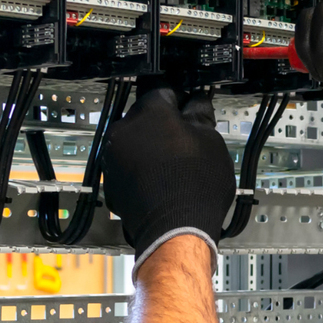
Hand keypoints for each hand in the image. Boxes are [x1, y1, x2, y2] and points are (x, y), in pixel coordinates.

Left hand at [102, 87, 233, 265]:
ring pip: (133, 142)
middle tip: (186, 140)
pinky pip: (126, 166)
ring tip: (174, 165)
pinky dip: (140, 170)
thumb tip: (197, 105)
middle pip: (144, 117)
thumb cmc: (194, 188)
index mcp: (150, 112)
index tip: (191, 110)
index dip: (181, 100)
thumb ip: (200, 117)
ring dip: (150, 147)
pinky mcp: (110, 182)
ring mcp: (113, 157)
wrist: (175, 230)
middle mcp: (124, 130)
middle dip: (163, 125)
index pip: (165, 92)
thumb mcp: (212, 143)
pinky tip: (161, 181)